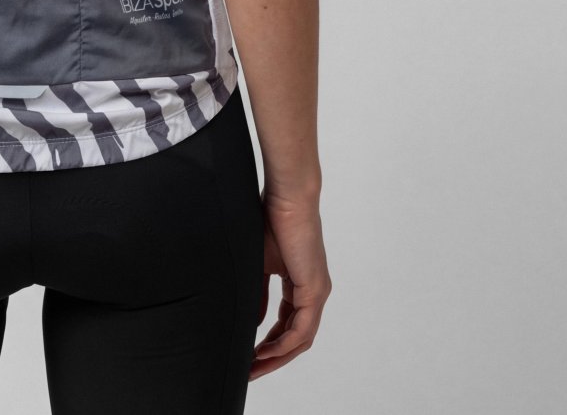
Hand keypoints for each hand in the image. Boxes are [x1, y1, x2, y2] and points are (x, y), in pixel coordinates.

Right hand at [250, 189, 331, 379]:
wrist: (287, 196)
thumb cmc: (270, 218)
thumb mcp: (259, 263)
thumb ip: (259, 293)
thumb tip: (255, 321)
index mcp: (301, 282)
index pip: (287, 322)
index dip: (269, 342)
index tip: (249, 354)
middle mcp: (313, 291)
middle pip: (297, 337)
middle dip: (273, 357)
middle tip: (251, 371)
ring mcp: (317, 292)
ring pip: (301, 338)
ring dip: (278, 356)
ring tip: (254, 366)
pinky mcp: (315, 290)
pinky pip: (302, 329)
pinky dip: (284, 344)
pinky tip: (265, 351)